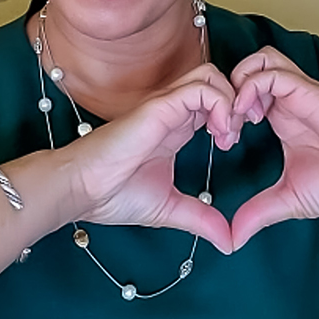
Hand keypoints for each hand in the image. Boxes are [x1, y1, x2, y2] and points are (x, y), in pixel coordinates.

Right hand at [60, 64, 242, 253]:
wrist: (81, 190)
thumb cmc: (114, 194)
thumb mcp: (169, 208)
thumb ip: (200, 218)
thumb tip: (228, 241)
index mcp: (175, 127)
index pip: (213, 101)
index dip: (231, 116)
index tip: (231, 145)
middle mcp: (172, 110)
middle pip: (216, 81)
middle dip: (237, 103)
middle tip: (234, 136)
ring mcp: (166, 105)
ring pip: (210, 76)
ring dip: (230, 101)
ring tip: (227, 134)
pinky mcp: (160, 107)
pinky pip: (200, 88)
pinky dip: (220, 104)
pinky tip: (219, 133)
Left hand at [229, 47, 318, 249]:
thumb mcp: (288, 200)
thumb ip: (258, 213)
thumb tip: (232, 239)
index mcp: (282, 119)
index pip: (245, 90)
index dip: (224, 109)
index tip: (224, 141)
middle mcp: (290, 102)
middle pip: (251, 66)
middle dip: (227, 89)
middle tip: (225, 125)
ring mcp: (302, 96)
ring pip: (262, 60)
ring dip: (239, 81)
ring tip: (238, 117)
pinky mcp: (313, 95)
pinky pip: (275, 73)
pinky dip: (253, 86)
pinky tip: (250, 116)